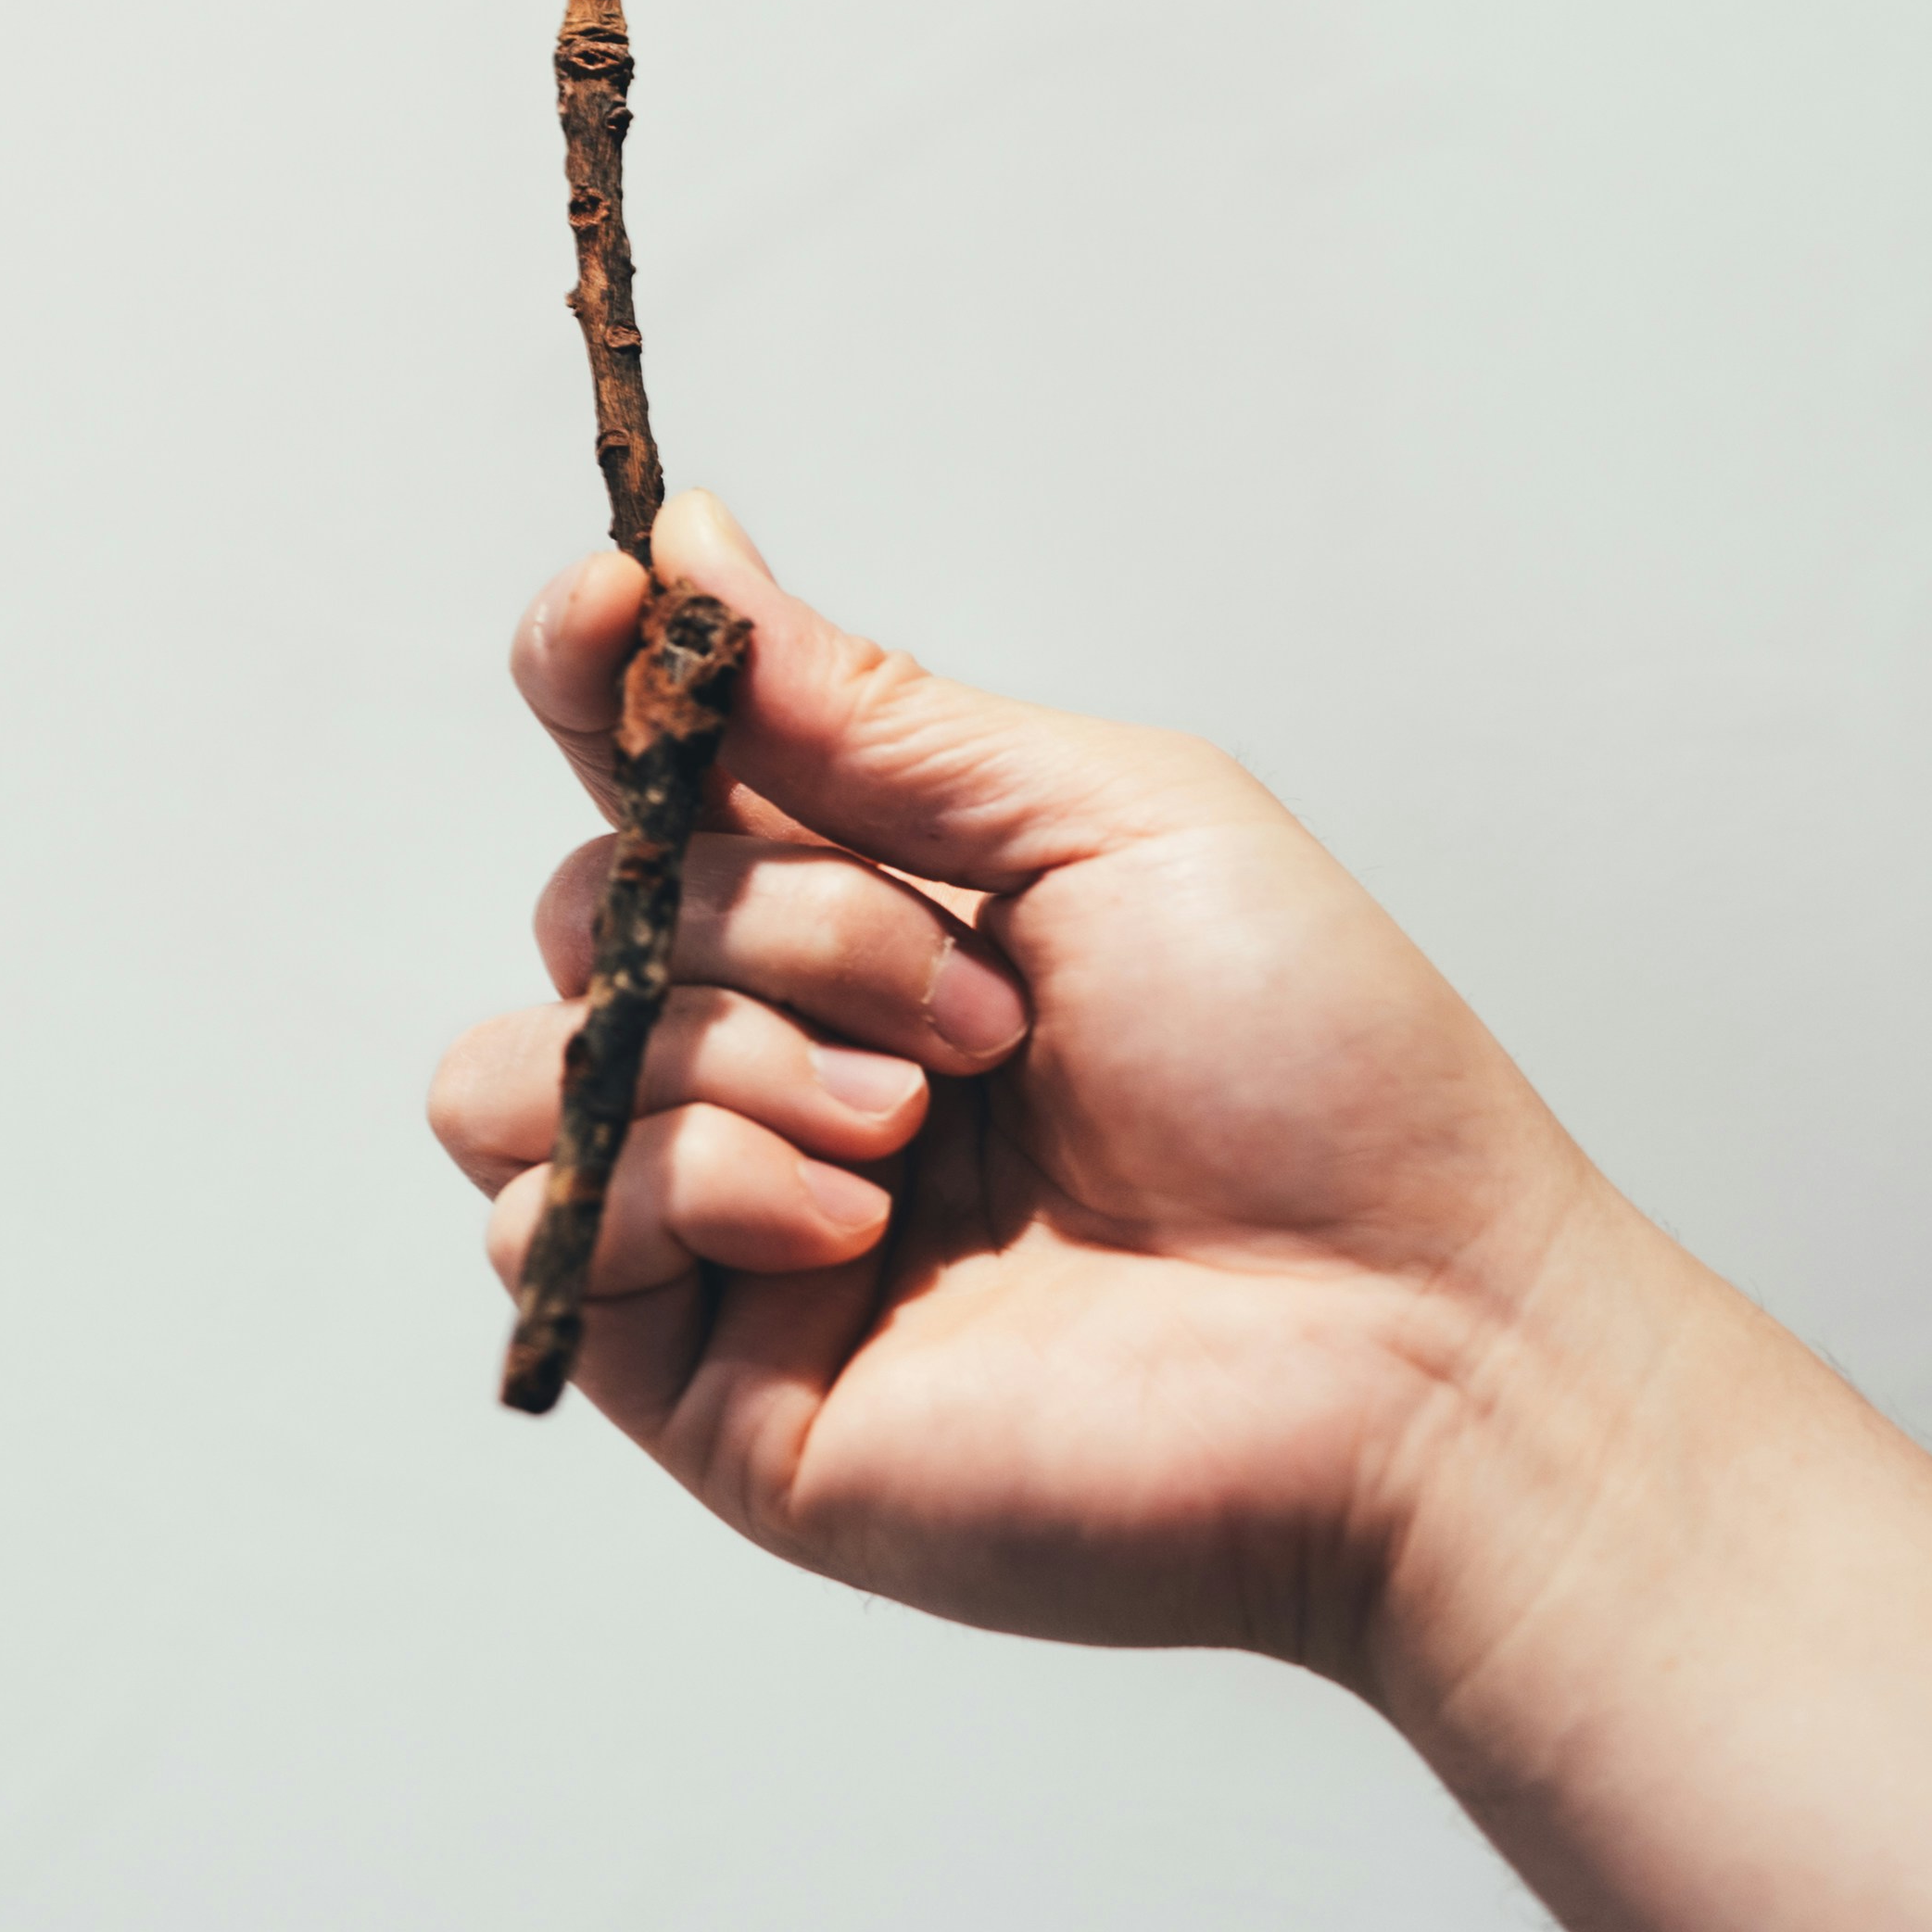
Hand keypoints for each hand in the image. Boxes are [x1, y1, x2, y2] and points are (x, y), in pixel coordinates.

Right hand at [426, 493, 1637, 1674]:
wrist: (1411, 1348)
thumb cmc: (1314, 1079)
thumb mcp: (1098, 819)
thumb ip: (863, 710)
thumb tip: (687, 545)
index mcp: (867, 912)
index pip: (638, 775)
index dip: (588, 673)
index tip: (616, 609)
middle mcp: (778, 1060)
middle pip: (584, 905)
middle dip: (769, 917)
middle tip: (981, 1011)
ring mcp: (733, 1230)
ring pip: (520, 1069)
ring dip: (719, 1052)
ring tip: (916, 1123)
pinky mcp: (707, 1387)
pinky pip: (553, 1231)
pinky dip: (693, 1183)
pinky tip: (853, 1223)